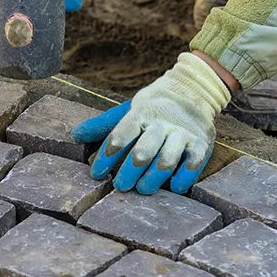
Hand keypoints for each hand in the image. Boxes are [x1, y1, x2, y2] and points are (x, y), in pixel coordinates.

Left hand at [71, 53, 230, 194]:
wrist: (194, 87)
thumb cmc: (154, 105)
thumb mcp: (129, 109)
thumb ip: (104, 124)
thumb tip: (75, 135)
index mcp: (141, 113)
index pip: (120, 135)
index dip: (106, 157)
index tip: (96, 173)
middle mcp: (162, 123)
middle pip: (143, 152)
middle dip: (128, 172)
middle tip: (120, 186)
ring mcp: (183, 133)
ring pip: (166, 160)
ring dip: (152, 179)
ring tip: (142, 189)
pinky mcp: (202, 143)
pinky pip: (193, 164)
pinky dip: (183, 178)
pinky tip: (174, 187)